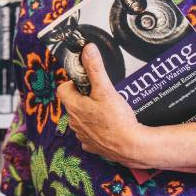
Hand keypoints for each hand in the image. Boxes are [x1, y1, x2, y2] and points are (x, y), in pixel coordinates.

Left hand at [57, 43, 150, 167]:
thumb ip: (95, 68)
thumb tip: (88, 49)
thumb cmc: (118, 119)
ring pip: (81, 119)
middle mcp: (74, 123)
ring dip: (90, 114)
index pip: (63, 89)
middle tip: (101, 95)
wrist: (132, 146)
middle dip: (84, 98)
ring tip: (108, 110)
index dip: (73, 83)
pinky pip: (90, 135)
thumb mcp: (106, 89)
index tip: (87, 83)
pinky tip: (109, 126)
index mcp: (74, 107)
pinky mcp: (93, 147)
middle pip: (73, 104)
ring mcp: (83, 136)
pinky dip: (97, 130)